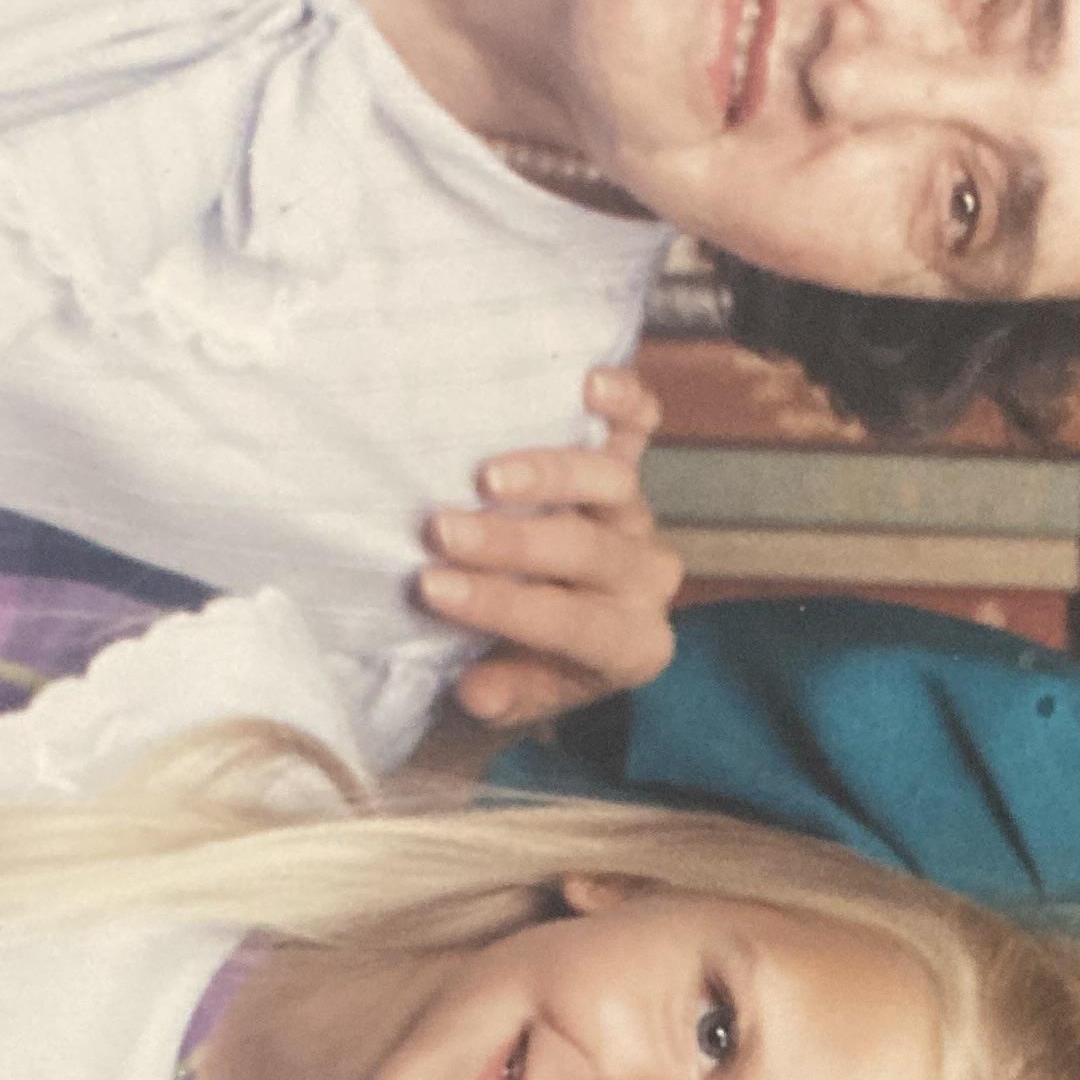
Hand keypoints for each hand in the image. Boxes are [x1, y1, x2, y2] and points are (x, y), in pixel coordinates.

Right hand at [415, 362, 682, 731]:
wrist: (545, 630)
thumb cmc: (519, 663)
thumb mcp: (510, 694)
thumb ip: (503, 694)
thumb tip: (478, 692)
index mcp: (631, 645)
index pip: (571, 624)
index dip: (503, 606)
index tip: (433, 588)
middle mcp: (646, 580)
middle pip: (586, 551)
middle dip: (509, 543)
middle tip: (440, 530)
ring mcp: (638, 519)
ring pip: (614, 485)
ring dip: (548, 476)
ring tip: (488, 475)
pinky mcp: (629, 465)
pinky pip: (640, 428)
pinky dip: (623, 404)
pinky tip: (587, 385)